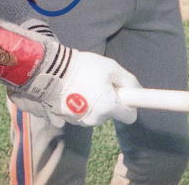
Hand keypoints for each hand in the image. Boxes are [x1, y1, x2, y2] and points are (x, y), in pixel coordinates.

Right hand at [10, 49, 140, 127]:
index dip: (129, 105)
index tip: (125, 95)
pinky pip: (83, 114)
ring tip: (85, 84)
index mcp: (109, 107)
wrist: (51, 71)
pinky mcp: (69, 120)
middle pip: (111, 113)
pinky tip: (74, 91)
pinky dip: (82, 105)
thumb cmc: (84, 68)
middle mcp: (96, 120)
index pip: (130, 117)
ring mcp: (81, 122)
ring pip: (97, 113)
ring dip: (95, 102)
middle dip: (109, 100)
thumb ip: (128, 81)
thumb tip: (137, 91)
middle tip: (100, 82)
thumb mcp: (111, 68)